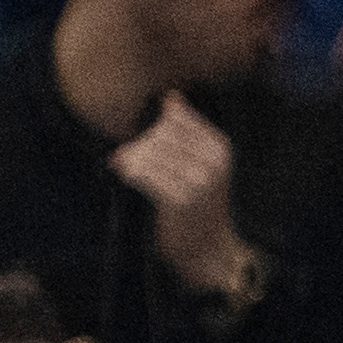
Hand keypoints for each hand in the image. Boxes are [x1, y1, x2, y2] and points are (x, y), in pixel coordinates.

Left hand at [113, 90, 259, 305]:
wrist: (206, 246)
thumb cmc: (197, 201)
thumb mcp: (200, 163)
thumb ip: (186, 131)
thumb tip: (171, 96)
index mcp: (220, 148)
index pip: (178, 120)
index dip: (155, 127)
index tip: (143, 141)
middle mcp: (213, 163)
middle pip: (164, 136)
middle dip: (140, 144)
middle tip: (124, 155)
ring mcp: (199, 182)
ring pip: (152, 155)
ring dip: (131, 158)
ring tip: (121, 163)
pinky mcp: (180, 201)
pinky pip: (146, 176)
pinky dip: (130, 173)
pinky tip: (124, 174)